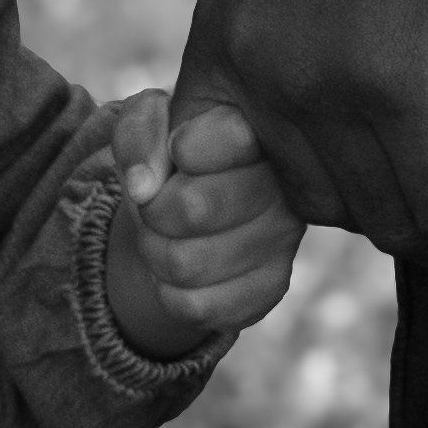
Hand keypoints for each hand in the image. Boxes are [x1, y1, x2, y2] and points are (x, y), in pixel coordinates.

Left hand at [109, 90, 304, 358]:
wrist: (199, 202)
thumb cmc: (179, 150)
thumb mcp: (152, 120)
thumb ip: (140, 132)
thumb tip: (142, 188)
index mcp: (266, 131)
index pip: (227, 139)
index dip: (183, 148)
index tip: (179, 148)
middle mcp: (287, 184)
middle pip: (194, 208)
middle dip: (154, 209)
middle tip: (160, 201)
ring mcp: (285, 238)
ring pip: (186, 264)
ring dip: (155, 252)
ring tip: (168, 234)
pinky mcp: (273, 286)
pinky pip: (197, 307)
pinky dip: (169, 292)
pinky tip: (185, 269)